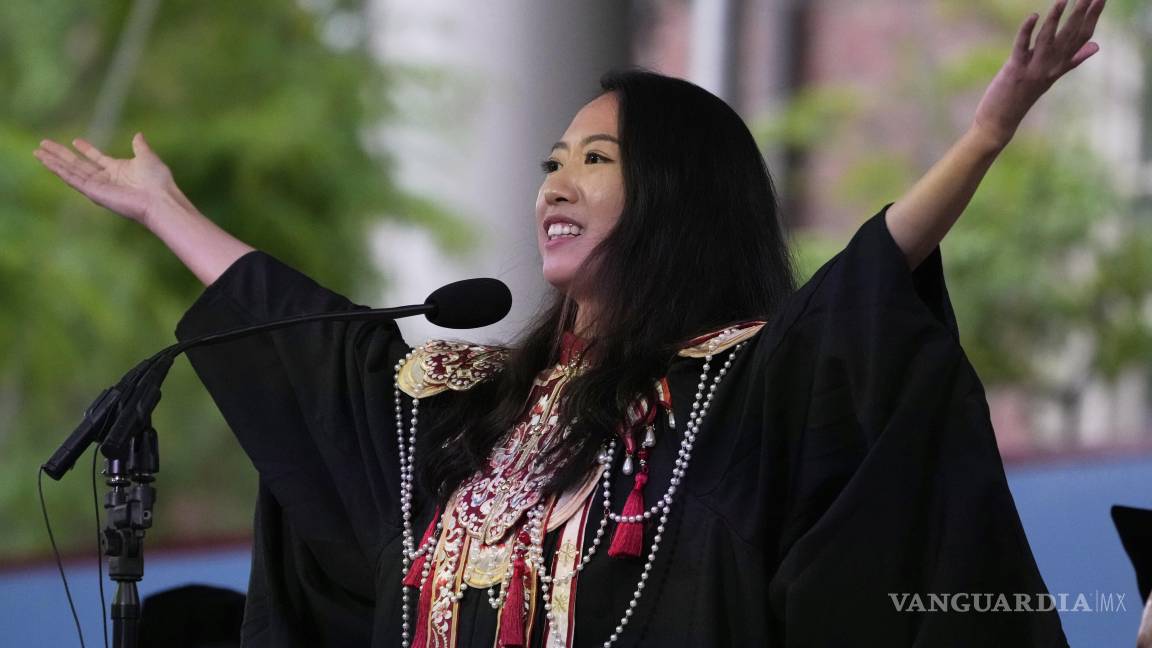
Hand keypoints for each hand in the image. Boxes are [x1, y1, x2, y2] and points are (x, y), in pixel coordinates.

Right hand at [33, 133, 175, 225]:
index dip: (85, 149)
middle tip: (43, 144)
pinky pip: (72, 179)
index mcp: (118, 170)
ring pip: (70, 171)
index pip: (96, 158)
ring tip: (37, 152)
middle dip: (60, 154)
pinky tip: (47, 162)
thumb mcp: (147, 157)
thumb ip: (140, 146)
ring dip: (53, 162)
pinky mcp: (93, 192)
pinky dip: (59, 170)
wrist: (159, 199)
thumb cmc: (158, 181)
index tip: (75, 140)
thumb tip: (138, 135)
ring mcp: (98, 186)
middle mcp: (106, 179)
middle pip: (77, 164)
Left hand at [971, 0, 1105, 147]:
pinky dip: (1027, 31)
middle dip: (1081, 13)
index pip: (1082, 38)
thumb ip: (1073, 60)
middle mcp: (1050, 68)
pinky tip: (1033, 16)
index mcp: (1059, 66)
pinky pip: (1022, 47)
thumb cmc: (1022, 96)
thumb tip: (1096, 46)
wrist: (1000, 122)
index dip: (1093, 17)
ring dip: (1055, 18)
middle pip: (1070, 36)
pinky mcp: (1014, 71)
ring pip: (1048, 39)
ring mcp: (1033, 70)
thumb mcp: (1050, 77)